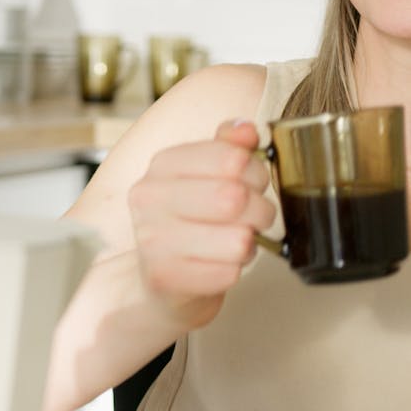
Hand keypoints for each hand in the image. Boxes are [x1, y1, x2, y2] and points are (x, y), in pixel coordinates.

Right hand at [127, 119, 274, 330]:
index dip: (256, 173)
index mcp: (163, 164)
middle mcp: (149, 198)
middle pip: (236, 197)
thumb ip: (229, 146)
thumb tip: (246, 130)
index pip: (232, 158)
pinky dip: (234, 270)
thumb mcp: (208, 175)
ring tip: (233, 242)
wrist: (164, 279)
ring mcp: (152, 240)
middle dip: (260, 210)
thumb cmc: (192, 222)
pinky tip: (218, 265)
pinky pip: (229, 273)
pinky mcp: (164, 278)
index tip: (252, 184)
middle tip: (253, 217)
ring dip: (249, 244)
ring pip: (239, 239)